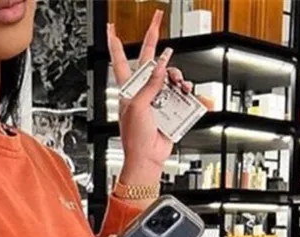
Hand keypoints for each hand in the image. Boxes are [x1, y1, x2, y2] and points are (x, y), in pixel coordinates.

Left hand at [108, 10, 194, 183]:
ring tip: (179, 85)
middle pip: (149, 58)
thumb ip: (150, 84)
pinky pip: (182, 93)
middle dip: (153, 37)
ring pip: (170, 74)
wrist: (147, 157)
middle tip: (157, 17)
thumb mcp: (138, 107)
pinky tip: (188, 93)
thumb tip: (160, 65)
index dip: (115, 43)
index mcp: (128, 89)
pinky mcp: (170, 107)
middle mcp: (142, 90)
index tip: (111, 27)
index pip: (120, 61)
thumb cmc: (134, 138)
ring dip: (177, 75)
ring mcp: (157, 97)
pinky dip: (188, 92)